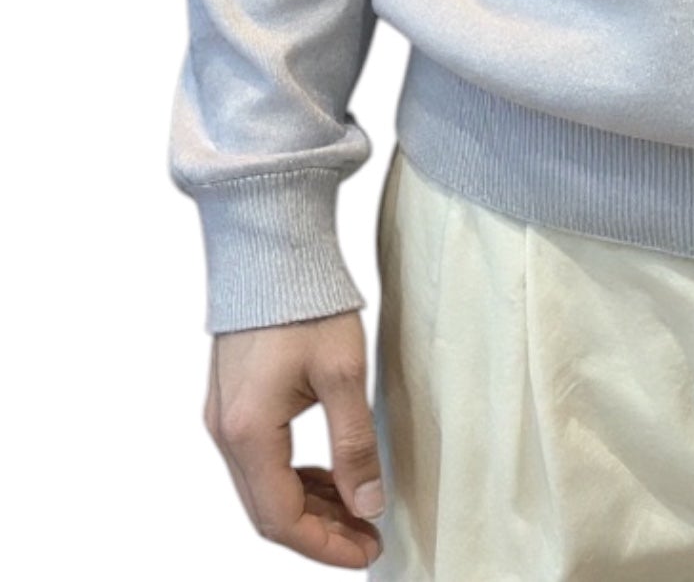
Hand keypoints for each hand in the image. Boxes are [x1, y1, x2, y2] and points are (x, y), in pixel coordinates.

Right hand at [204, 309, 384, 566]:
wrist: (269, 248)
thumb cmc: (306, 303)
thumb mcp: (343, 373)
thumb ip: (354, 445)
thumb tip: (367, 504)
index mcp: (248, 432)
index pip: (281, 519)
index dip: (325, 545)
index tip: (366, 550)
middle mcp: (224, 432)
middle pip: (267, 510)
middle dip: (319, 530)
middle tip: (367, 535)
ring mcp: (222, 417)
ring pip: (261, 487)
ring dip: (307, 505)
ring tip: (355, 508)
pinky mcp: (230, 401)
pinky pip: (258, 460)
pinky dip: (292, 476)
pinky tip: (327, 474)